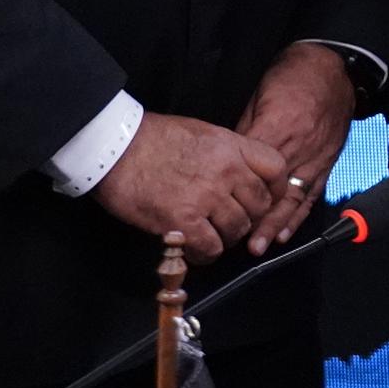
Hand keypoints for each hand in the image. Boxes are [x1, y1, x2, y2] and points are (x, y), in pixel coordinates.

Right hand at [91, 113, 289, 263]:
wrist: (112, 147)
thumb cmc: (150, 138)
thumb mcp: (201, 134)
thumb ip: (227, 154)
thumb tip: (241, 176)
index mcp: (231, 146)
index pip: (276, 170)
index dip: (274, 190)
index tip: (263, 200)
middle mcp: (226, 171)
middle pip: (259, 206)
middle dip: (247, 218)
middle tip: (227, 222)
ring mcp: (206, 196)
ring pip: (237, 230)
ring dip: (224, 237)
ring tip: (207, 234)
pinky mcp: (183, 220)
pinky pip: (211, 248)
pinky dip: (204, 254)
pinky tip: (192, 248)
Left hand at [231, 43, 359, 250]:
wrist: (333, 68)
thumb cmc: (293, 77)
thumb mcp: (259, 97)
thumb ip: (246, 131)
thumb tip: (229, 159)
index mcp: (278, 127)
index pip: (251, 166)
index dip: (234, 190)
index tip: (216, 207)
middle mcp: (299, 147)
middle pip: (274, 190)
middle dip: (258, 219)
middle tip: (241, 243)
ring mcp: (315, 158)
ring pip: (294, 198)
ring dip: (277, 224)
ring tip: (262, 246)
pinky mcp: (326, 162)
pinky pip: (312, 194)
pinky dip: (299, 215)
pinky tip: (286, 232)